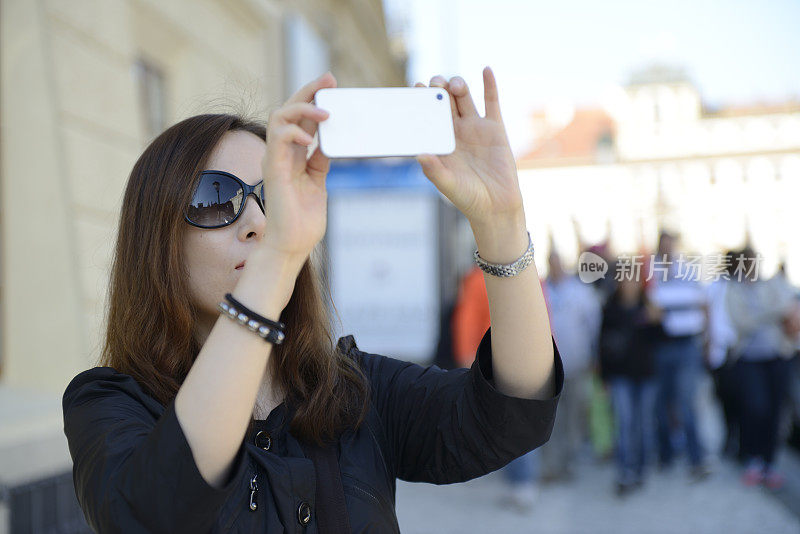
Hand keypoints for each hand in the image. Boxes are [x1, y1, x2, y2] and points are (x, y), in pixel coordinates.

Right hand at [260, 72, 334, 260]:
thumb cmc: (303, 221)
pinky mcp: (273, 170)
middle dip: (309, 90)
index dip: (314, 99)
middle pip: (290, 110)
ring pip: (280, 117)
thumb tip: (330, 141)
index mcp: (294, 156)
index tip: (331, 85)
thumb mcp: (318, 183)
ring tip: (325, 110)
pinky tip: (310, 136)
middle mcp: (282, 153)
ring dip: (303, 107)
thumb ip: (321, 162)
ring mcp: (275, 160)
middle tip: (329, 79)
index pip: (302, 118)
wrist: (292, 246)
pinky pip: (278, 139)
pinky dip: (293, 131)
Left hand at [414, 67, 522, 226]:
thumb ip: (434, 170)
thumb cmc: (468, 198)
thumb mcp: (448, 185)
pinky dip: (489, 85)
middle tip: (434, 83)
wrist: (497, 206)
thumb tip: (419, 155)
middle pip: (444, 102)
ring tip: (454, 84)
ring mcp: (475, 128)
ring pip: (464, 98)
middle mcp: (455, 132)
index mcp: (440, 142)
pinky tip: (485, 70)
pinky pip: (492, 102)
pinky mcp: (495, 128)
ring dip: (458, 85)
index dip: (421, 101)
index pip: (426, 116)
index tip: (416, 89)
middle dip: (438, 89)